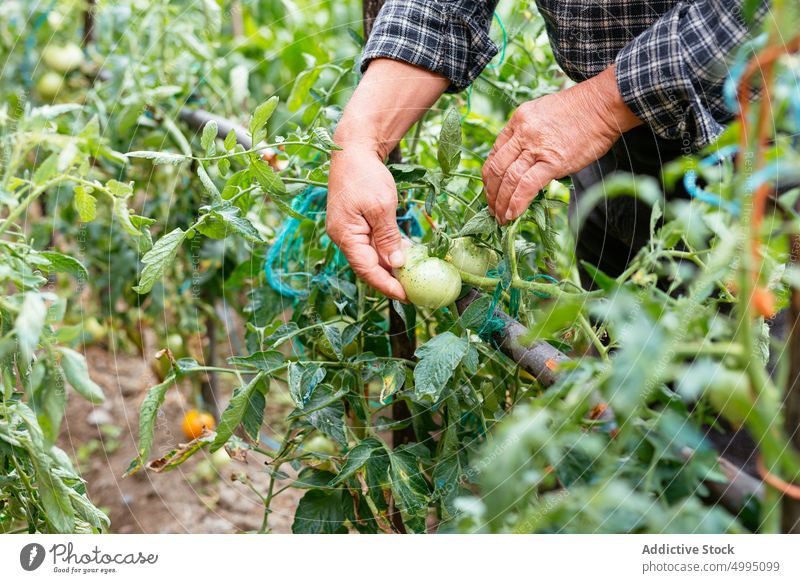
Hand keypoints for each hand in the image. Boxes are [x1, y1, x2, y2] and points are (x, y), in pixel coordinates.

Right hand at [326, 145, 407, 299]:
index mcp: (345, 235)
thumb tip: (397, 265)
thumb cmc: (365, 174)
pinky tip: (406, 256)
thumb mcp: (381, 206)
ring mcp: (349, 230)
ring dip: (391, 267)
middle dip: (390, 280)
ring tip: (413, 278)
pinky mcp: (357, 224)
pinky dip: (388, 251)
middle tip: (414, 291)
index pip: (366, 270)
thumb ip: (388, 238)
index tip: (406, 296)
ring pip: (371, 257)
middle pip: (368, 267)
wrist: (353, 148)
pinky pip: (373, 244)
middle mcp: (344, 237)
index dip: (386, 285)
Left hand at [483, 65, 641, 223]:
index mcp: (518, 121)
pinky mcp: (553, 161)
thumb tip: (524, 161)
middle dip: (491, 193)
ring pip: (508, 179)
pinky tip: (512, 215)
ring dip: (501, 203)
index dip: (490, 176)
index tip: (491, 190)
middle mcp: (522, 133)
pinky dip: (516, 203)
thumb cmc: (580, 111)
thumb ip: (529, 135)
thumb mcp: (543, 114)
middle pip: (496, 168)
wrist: (603, 105)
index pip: (495, 152)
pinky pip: (527, 186)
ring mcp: (536, 147)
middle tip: (492, 209)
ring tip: (501, 218)